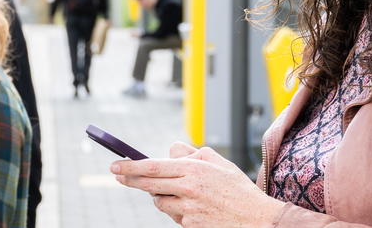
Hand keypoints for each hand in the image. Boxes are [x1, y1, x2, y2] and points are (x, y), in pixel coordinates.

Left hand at [114, 142, 285, 226]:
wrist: (255, 219)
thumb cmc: (237, 188)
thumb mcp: (217, 161)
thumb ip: (191, 153)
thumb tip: (169, 152)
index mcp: (194, 170)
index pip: (153, 166)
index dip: (131, 166)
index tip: (116, 165)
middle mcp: (188, 189)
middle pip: (148, 184)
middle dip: (130, 179)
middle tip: (117, 175)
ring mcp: (187, 210)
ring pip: (159, 202)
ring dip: (161, 196)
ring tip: (181, 193)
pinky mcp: (189, 225)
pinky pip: (174, 216)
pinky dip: (178, 211)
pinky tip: (195, 208)